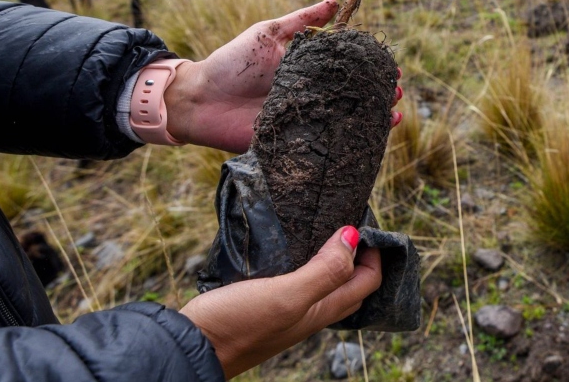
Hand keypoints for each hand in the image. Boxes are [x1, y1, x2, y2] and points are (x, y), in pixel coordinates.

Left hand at [163, 0, 403, 152]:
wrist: (201, 99)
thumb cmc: (232, 62)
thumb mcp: (268, 33)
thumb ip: (301, 20)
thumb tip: (335, 0)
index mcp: (308, 71)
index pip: (348, 70)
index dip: (371, 69)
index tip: (392, 67)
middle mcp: (311, 96)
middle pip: (354, 97)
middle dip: (379, 95)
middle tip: (396, 91)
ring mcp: (306, 121)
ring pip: (346, 122)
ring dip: (372, 119)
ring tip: (392, 114)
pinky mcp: (295, 144)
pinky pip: (327, 145)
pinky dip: (350, 143)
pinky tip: (368, 139)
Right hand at [180, 226, 381, 378]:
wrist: (192, 348)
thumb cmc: (239, 324)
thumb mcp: (287, 296)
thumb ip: (323, 272)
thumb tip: (353, 237)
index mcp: (322, 311)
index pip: (368, 282)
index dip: (375, 253)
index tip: (366, 221)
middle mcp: (310, 313)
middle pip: (351, 285)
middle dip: (362, 255)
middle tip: (352, 221)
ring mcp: (287, 310)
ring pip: (324, 283)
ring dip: (333, 258)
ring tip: (326, 228)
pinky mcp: (264, 303)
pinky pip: (296, 281)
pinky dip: (304, 262)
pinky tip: (291, 248)